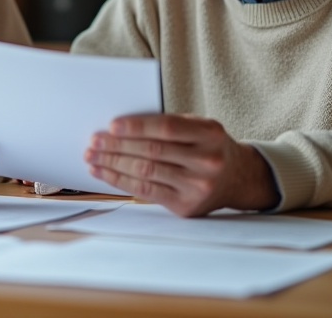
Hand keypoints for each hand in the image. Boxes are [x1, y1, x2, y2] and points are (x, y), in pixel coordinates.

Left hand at [84, 113, 277, 216]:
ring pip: (146, 172)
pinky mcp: (186, 206)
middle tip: (94, 141)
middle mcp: (207, 161)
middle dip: (118, 145)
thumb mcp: (200, 127)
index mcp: (210, 133)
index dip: (137, 126)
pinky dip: (120, 181)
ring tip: (93, 156)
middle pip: (153, 151)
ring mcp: (198, 186)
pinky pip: (146, 192)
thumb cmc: (208, 146)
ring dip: (113, 164)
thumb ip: (169, 124)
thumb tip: (121, 125)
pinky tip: (104, 173)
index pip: (167, 128)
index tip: (112, 124)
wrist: (238, 178)